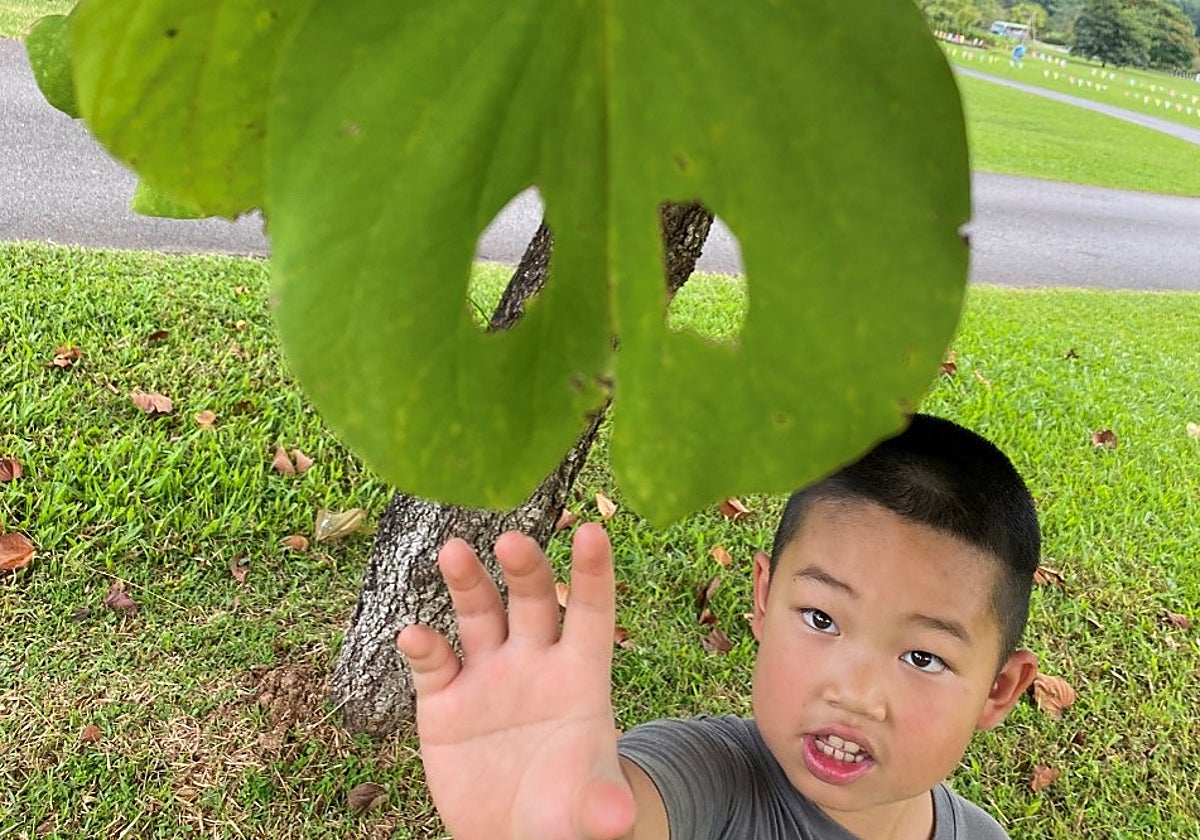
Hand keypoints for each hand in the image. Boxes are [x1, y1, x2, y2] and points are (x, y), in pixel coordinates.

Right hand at [397, 523, 634, 839]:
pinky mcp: (444, 700)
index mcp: (580, 677)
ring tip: (454, 551)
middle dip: (524, 568)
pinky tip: (415, 635)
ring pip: (478, 614)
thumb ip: (601, 807)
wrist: (513, 838)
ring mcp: (487, 676)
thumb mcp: (588, 814)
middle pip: (531, 600)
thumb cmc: (564, 816)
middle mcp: (533, 663)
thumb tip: (621, 820)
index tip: (592, 530)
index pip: (590, 613)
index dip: (592, 573)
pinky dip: (423, 646)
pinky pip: (433, 664)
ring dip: (467, 582)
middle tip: (513, 542)